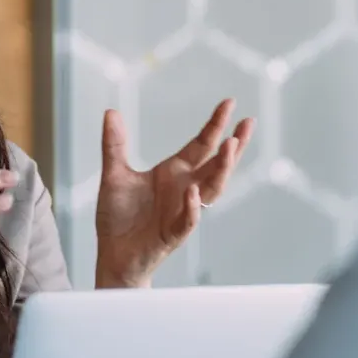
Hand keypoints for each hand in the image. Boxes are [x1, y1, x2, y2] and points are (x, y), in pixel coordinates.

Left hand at [95, 99, 253, 286]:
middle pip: (216, 164)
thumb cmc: (118, 216)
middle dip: (233, 145)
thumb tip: (111, 112)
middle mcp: (184, 188)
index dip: (215, 125)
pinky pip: (187, 220)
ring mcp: (182, 210)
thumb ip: (114, 145)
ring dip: (221, 170)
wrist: (112, 253)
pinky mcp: (173, 234)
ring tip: (230, 147)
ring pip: (211, 190)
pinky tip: (193, 192)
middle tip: (246, 124)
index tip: (230, 103)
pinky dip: (192, 207)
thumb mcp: (113, 175)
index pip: (201, 145)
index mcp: (173, 172)